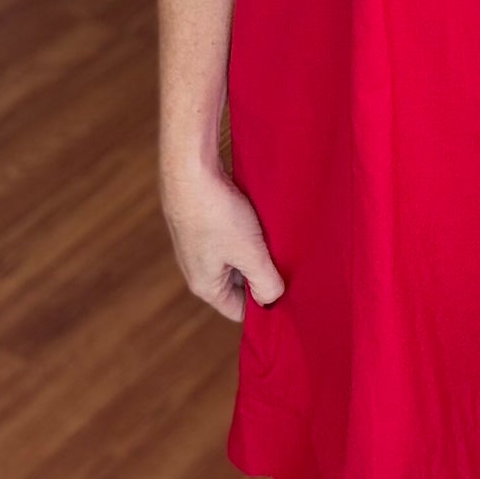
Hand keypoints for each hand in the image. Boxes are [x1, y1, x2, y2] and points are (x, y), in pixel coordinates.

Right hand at [159, 155, 284, 324]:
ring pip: (236, 257)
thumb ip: (265, 281)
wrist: (189, 169)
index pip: (239, 310)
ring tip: (279, 239)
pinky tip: (264, 219)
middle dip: (263, 275)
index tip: (290, 293)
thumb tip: (274, 299)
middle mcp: (198, 268)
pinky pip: (231, 236)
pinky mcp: (203, 221)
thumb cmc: (216, 214)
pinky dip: (248, 232)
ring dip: (257, 251)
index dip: (264, 306)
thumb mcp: (249, 252)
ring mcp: (199, 244)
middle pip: (239, 283)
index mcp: (205, 285)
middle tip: (291, 263)